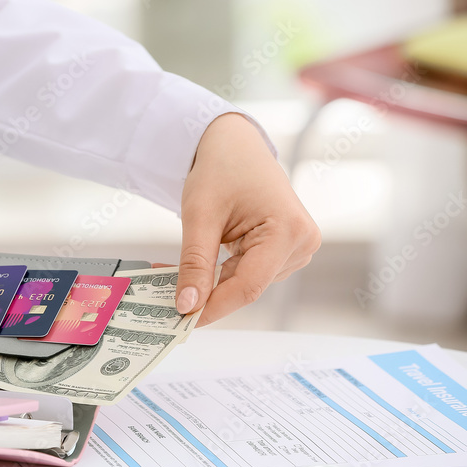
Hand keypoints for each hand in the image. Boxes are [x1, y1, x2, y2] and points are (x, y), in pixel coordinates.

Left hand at [176, 113, 320, 325]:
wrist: (235, 145)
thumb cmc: (221, 169)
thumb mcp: (199, 216)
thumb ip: (194, 263)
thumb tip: (187, 306)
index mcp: (288, 230)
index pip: (248, 286)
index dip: (213, 307)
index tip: (181, 321)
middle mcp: (302, 243)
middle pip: (247, 287)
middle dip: (206, 293)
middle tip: (164, 297)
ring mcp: (298, 248)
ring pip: (246, 283)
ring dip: (211, 283)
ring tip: (174, 271)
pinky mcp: (286, 250)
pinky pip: (250, 273)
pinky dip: (221, 274)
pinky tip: (200, 268)